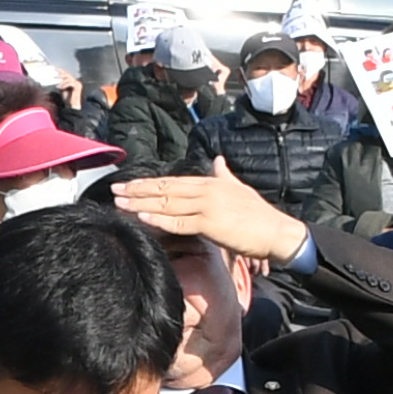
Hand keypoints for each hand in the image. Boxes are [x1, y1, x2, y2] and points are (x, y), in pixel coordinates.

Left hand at [116, 164, 306, 270]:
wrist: (277, 232)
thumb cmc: (260, 216)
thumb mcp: (240, 189)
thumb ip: (225, 175)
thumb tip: (218, 160)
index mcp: (211, 182)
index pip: (173, 181)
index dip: (150, 183)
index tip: (130, 185)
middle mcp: (206, 190)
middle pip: (165, 189)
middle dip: (138, 190)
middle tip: (114, 191)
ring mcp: (207, 206)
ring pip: (167, 204)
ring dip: (141, 203)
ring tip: (120, 203)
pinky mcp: (210, 223)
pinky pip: (179, 222)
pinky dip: (158, 220)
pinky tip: (141, 218)